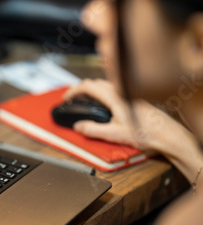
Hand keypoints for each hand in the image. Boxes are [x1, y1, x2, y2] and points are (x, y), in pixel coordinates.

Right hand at [64, 79, 202, 182]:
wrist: (166, 134)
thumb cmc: (146, 133)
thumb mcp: (113, 134)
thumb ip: (92, 130)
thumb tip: (78, 126)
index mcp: (114, 97)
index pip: (88, 86)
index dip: (73, 91)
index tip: (66, 98)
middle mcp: (121, 91)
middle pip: (95, 83)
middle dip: (80, 89)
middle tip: (72, 100)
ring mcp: (128, 93)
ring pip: (104, 85)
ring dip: (91, 90)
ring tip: (84, 102)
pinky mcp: (133, 98)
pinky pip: (113, 90)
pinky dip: (101, 93)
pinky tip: (102, 105)